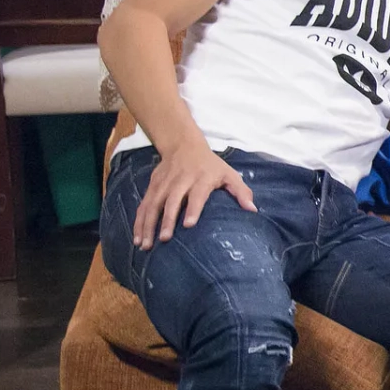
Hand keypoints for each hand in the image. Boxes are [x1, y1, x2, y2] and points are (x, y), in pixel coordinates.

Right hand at [133, 141, 255, 248]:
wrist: (184, 145)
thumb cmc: (211, 166)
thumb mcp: (229, 174)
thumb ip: (241, 191)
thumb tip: (252, 210)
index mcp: (201, 178)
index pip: (197, 194)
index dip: (192, 208)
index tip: (189, 224)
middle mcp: (180, 181)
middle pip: (172, 201)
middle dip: (167, 220)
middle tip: (165, 239)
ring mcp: (164, 184)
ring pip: (154, 205)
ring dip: (148, 225)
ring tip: (146, 245)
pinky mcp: (152, 186)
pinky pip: (144, 205)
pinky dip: (139, 222)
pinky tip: (137, 238)